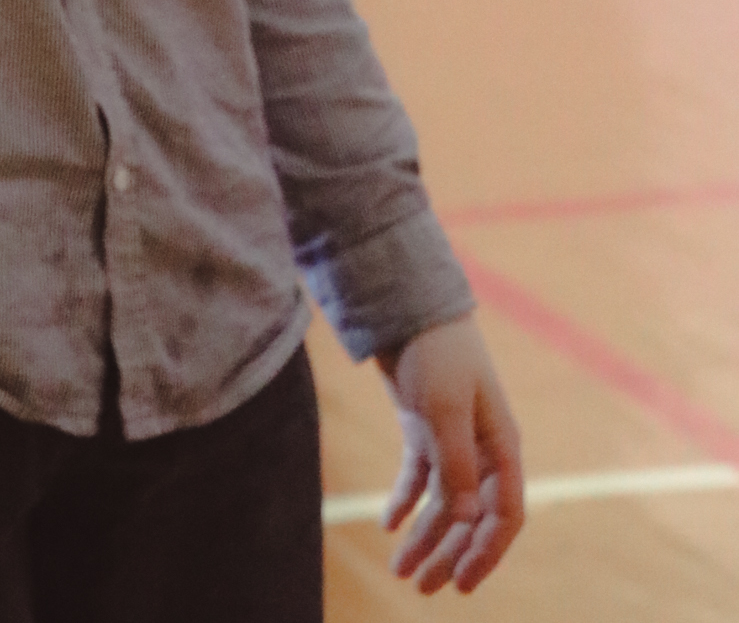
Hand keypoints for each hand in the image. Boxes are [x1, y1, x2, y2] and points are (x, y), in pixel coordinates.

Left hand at [377, 316, 523, 594]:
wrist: (407, 305)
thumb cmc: (436, 353)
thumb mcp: (445, 409)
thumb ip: (456, 466)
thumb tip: (467, 523)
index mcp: (500, 447)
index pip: (504, 514)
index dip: (487, 552)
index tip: (462, 584)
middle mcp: (481, 450)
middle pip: (470, 518)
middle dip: (449, 554)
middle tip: (421, 588)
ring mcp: (452, 441)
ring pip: (443, 504)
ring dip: (425, 537)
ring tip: (400, 571)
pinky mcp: (424, 429)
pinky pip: (419, 478)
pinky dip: (405, 502)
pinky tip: (389, 524)